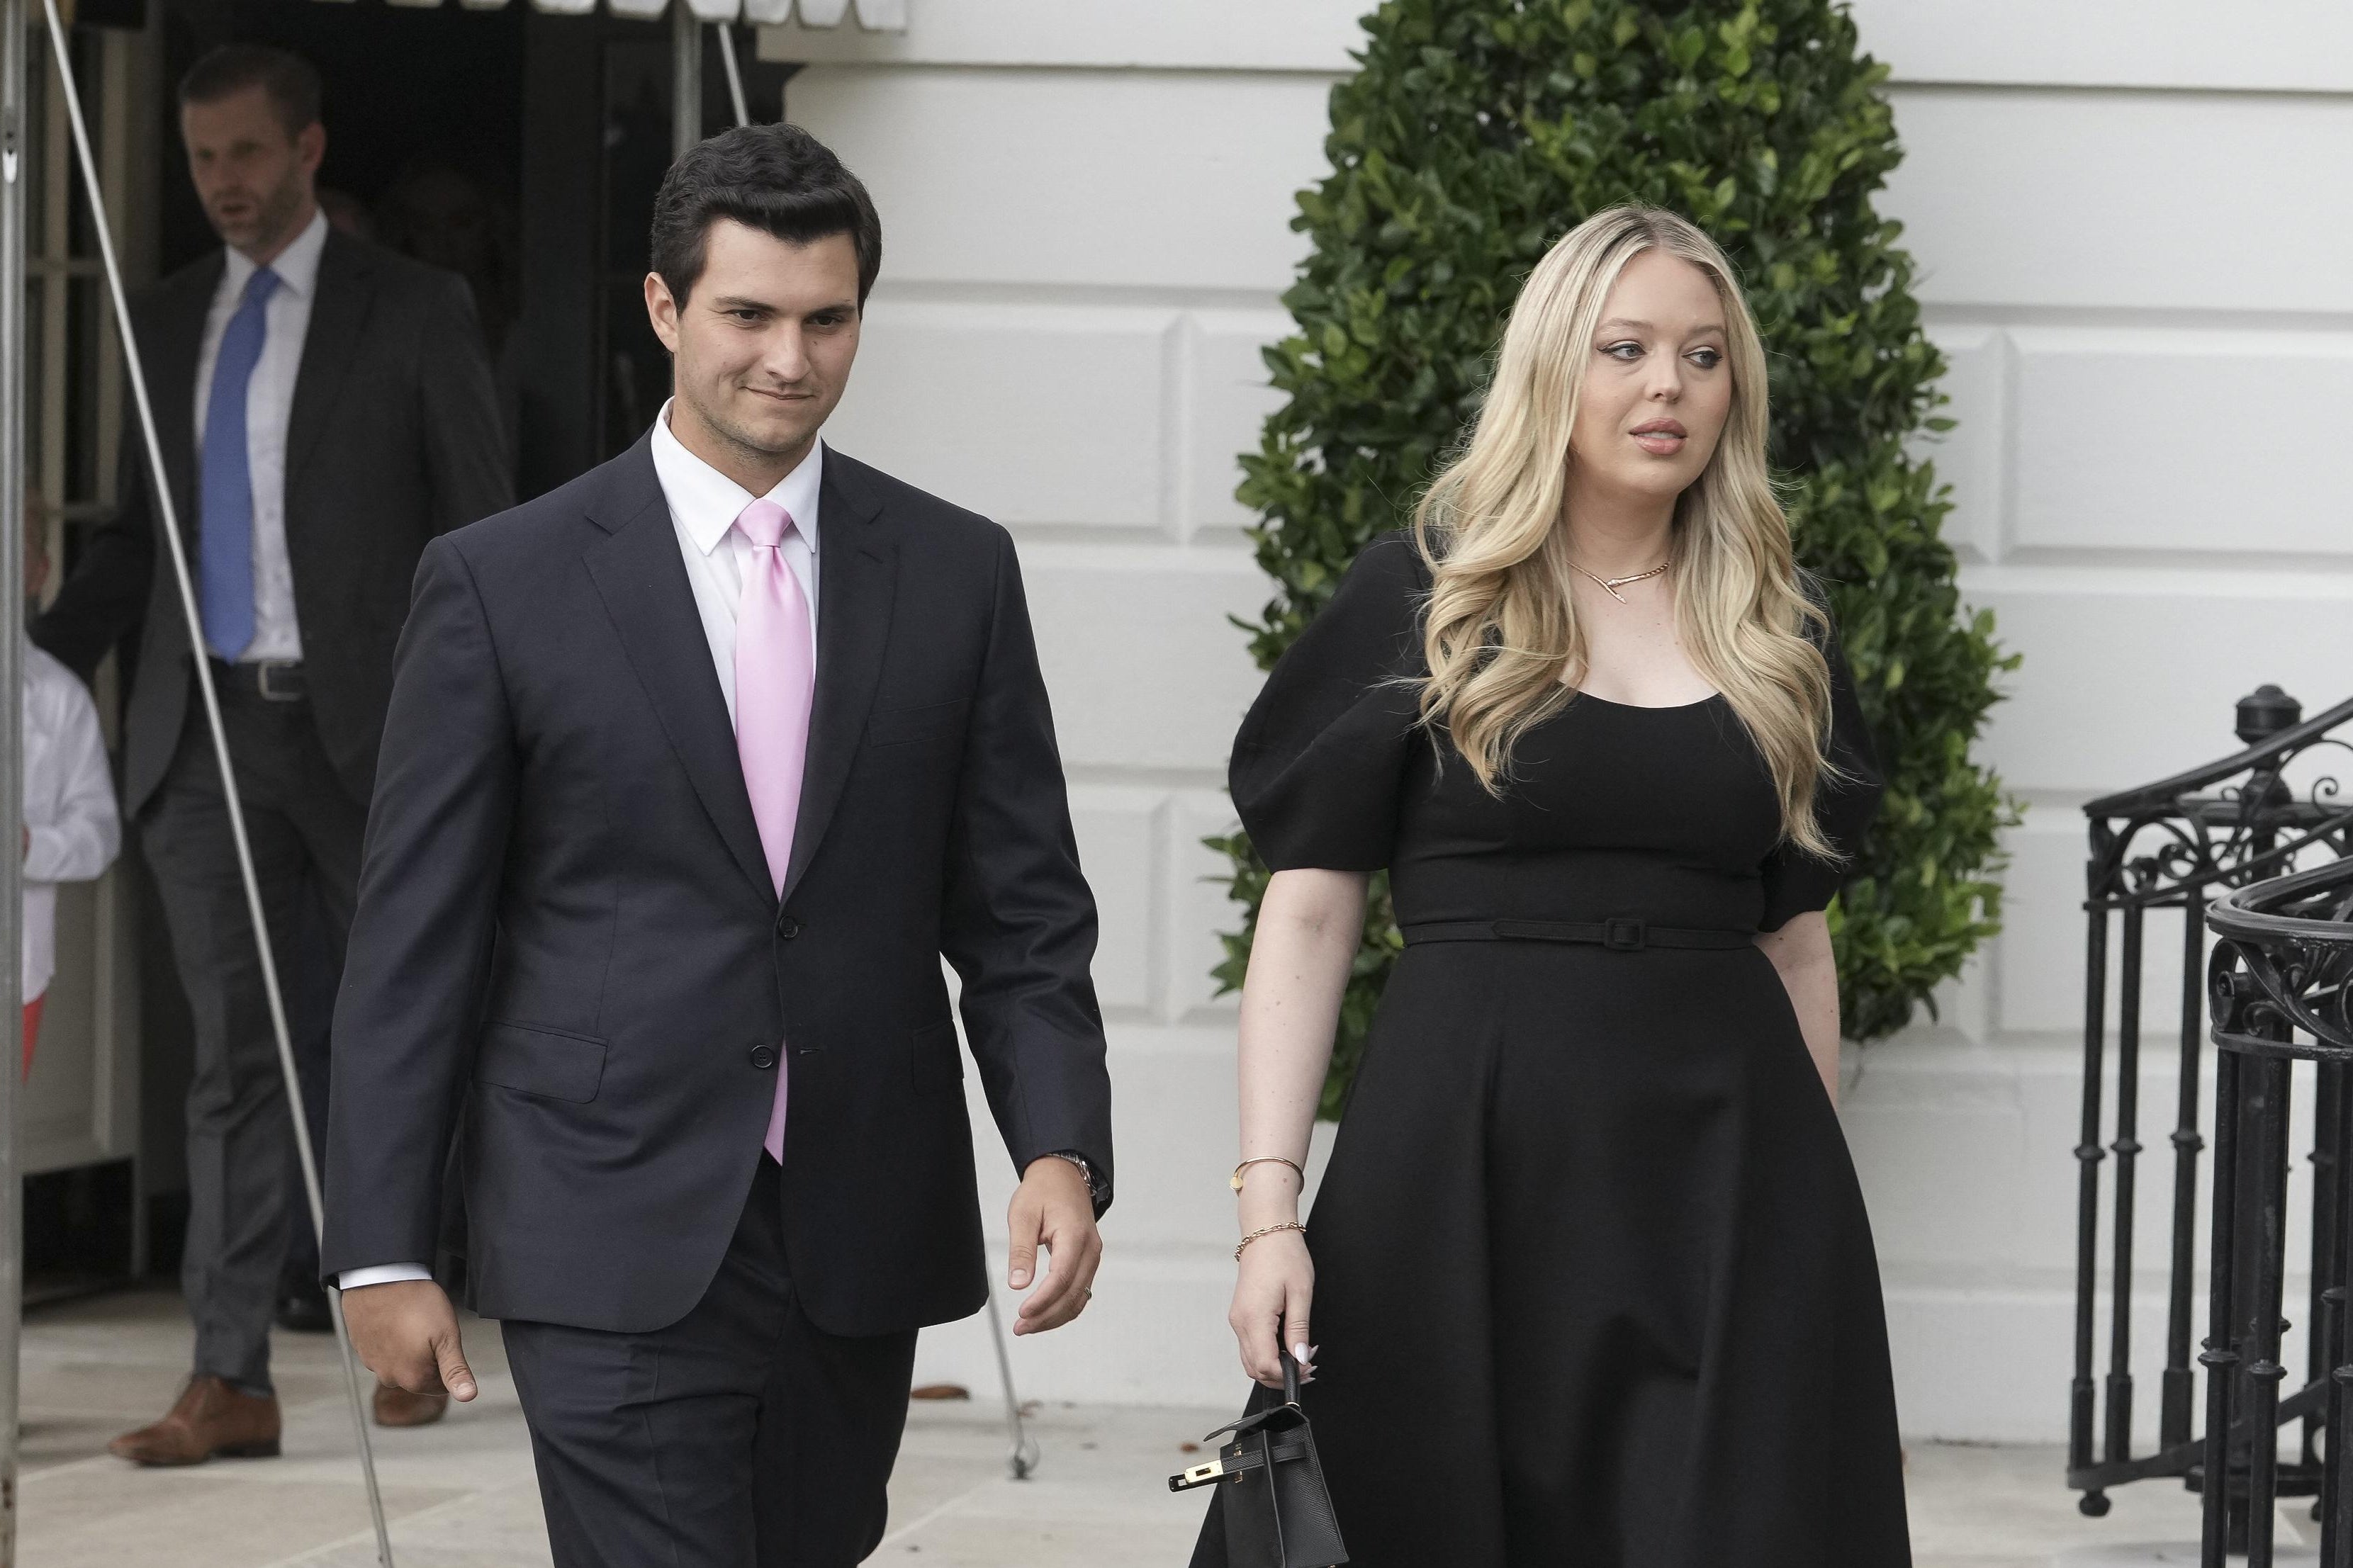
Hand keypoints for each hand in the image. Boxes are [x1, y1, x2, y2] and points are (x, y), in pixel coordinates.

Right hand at [340, 1279, 477, 1401]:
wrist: (380, 1278)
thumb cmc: (416, 1303)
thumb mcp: (447, 1336)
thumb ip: (456, 1370)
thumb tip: (468, 1396)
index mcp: (413, 1379)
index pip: (440, 1386)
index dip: (447, 1362)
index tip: (443, 1340)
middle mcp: (389, 1378)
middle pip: (420, 1376)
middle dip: (428, 1357)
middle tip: (428, 1328)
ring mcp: (372, 1364)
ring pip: (401, 1363)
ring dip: (408, 1349)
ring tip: (410, 1321)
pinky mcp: (361, 1348)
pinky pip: (383, 1351)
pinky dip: (390, 1340)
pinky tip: (394, 1320)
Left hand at [1006, 1156, 1100, 1335]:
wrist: (1063, 1176)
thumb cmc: (1043, 1191)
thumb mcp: (1023, 1215)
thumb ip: (1021, 1250)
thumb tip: (1018, 1285)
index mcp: (1075, 1235)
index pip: (1061, 1278)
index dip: (1042, 1300)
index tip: (1022, 1313)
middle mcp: (1091, 1249)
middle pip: (1073, 1294)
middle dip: (1046, 1316)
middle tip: (1020, 1328)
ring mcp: (1093, 1256)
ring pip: (1079, 1297)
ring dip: (1055, 1316)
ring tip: (1028, 1326)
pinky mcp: (1088, 1261)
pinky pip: (1080, 1291)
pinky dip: (1064, 1307)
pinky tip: (1044, 1314)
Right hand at [1229, 1228, 1314, 1388]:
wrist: (1265, 1231)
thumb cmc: (1284, 1255)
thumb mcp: (1300, 1293)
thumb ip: (1299, 1330)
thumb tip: (1300, 1359)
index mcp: (1254, 1317)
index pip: (1266, 1365)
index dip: (1289, 1374)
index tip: (1309, 1367)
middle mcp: (1240, 1322)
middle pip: (1255, 1369)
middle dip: (1282, 1375)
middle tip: (1309, 1366)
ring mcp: (1238, 1319)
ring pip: (1251, 1361)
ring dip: (1275, 1367)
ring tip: (1301, 1356)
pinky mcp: (1241, 1316)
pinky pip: (1251, 1346)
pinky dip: (1268, 1354)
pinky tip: (1288, 1345)